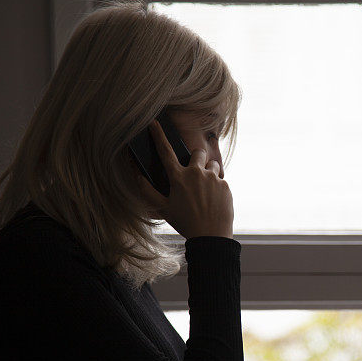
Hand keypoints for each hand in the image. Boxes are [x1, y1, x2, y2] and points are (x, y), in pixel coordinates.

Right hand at [142, 120, 232, 238]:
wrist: (210, 237)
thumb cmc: (185, 223)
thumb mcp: (162, 208)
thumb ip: (147, 191)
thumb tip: (136, 175)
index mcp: (179, 178)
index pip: (165, 151)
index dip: (158, 135)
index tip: (154, 123)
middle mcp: (197, 173)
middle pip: (197, 152)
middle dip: (196, 158)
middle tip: (194, 173)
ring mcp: (213, 178)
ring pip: (212, 165)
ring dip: (208, 172)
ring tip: (204, 190)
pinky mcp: (225, 185)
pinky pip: (220, 180)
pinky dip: (216, 187)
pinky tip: (213, 200)